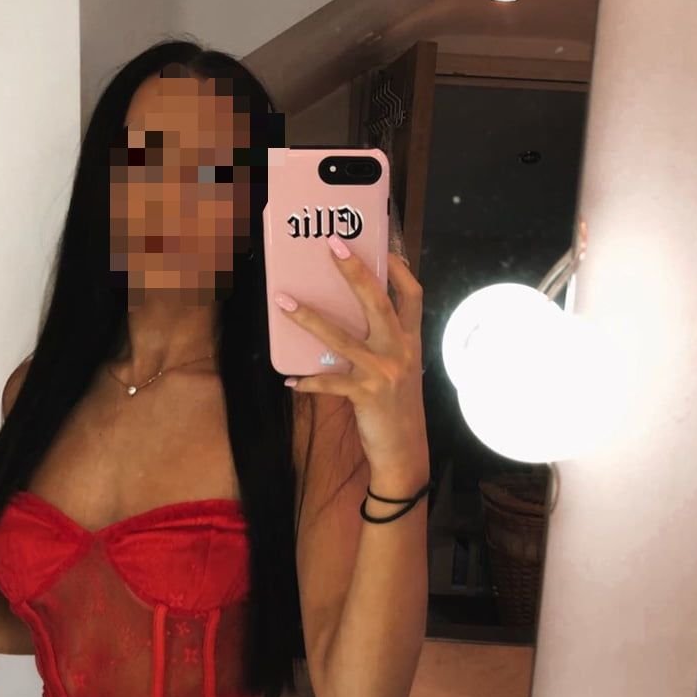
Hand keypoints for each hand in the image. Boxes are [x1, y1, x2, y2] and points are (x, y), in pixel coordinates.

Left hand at [274, 236, 427, 469]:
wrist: (405, 451)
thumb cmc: (397, 408)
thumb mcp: (400, 370)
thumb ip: (385, 345)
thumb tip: (351, 321)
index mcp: (411, 342)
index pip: (412, 296)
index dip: (399, 268)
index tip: (383, 245)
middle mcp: (401, 351)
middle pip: (378, 302)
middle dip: (355, 271)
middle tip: (332, 245)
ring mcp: (383, 372)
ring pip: (341, 337)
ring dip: (309, 318)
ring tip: (283, 302)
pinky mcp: (366, 395)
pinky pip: (329, 383)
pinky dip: (308, 382)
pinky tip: (290, 381)